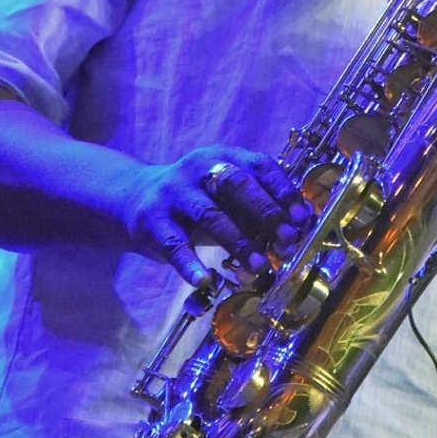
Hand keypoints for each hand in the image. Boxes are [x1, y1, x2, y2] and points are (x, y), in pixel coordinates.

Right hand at [124, 146, 310, 287]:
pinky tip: (205, 281)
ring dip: (238, 241)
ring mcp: (173, 193)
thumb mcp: (224, 195)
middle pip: (236, 184)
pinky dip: (190, 264)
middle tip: (288, 240)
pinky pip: (174, 244)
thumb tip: (296, 232)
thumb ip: (255, 209)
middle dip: (266, 212)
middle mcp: (198, 169)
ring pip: (209, 214)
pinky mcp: (152, 221)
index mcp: (223, 156)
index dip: (283, 190)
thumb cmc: (196, 200)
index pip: (259, 165)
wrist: (134, 198)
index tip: (303, 218)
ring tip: (258, 265)